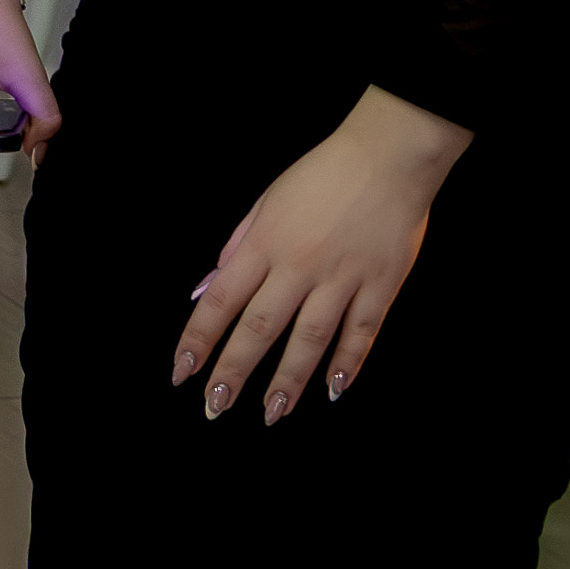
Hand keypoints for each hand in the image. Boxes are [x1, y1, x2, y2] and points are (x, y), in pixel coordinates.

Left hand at [175, 91, 463, 421]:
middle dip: (234, 372)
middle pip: (259, 328)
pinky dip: (348, 362)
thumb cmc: (322, 176)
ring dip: (289, 379)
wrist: (388, 156)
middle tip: (216, 406)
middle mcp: (299, 265)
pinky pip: (362, 331)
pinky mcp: (381, 284)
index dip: (198, 340)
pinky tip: (333, 388)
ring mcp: (343, 277)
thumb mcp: (266, 202)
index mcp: (265, 243)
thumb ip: (238, 246)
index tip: (181, 371)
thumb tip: (209, 289)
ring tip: (273, 412)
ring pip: (310, 338)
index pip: (221, 300)